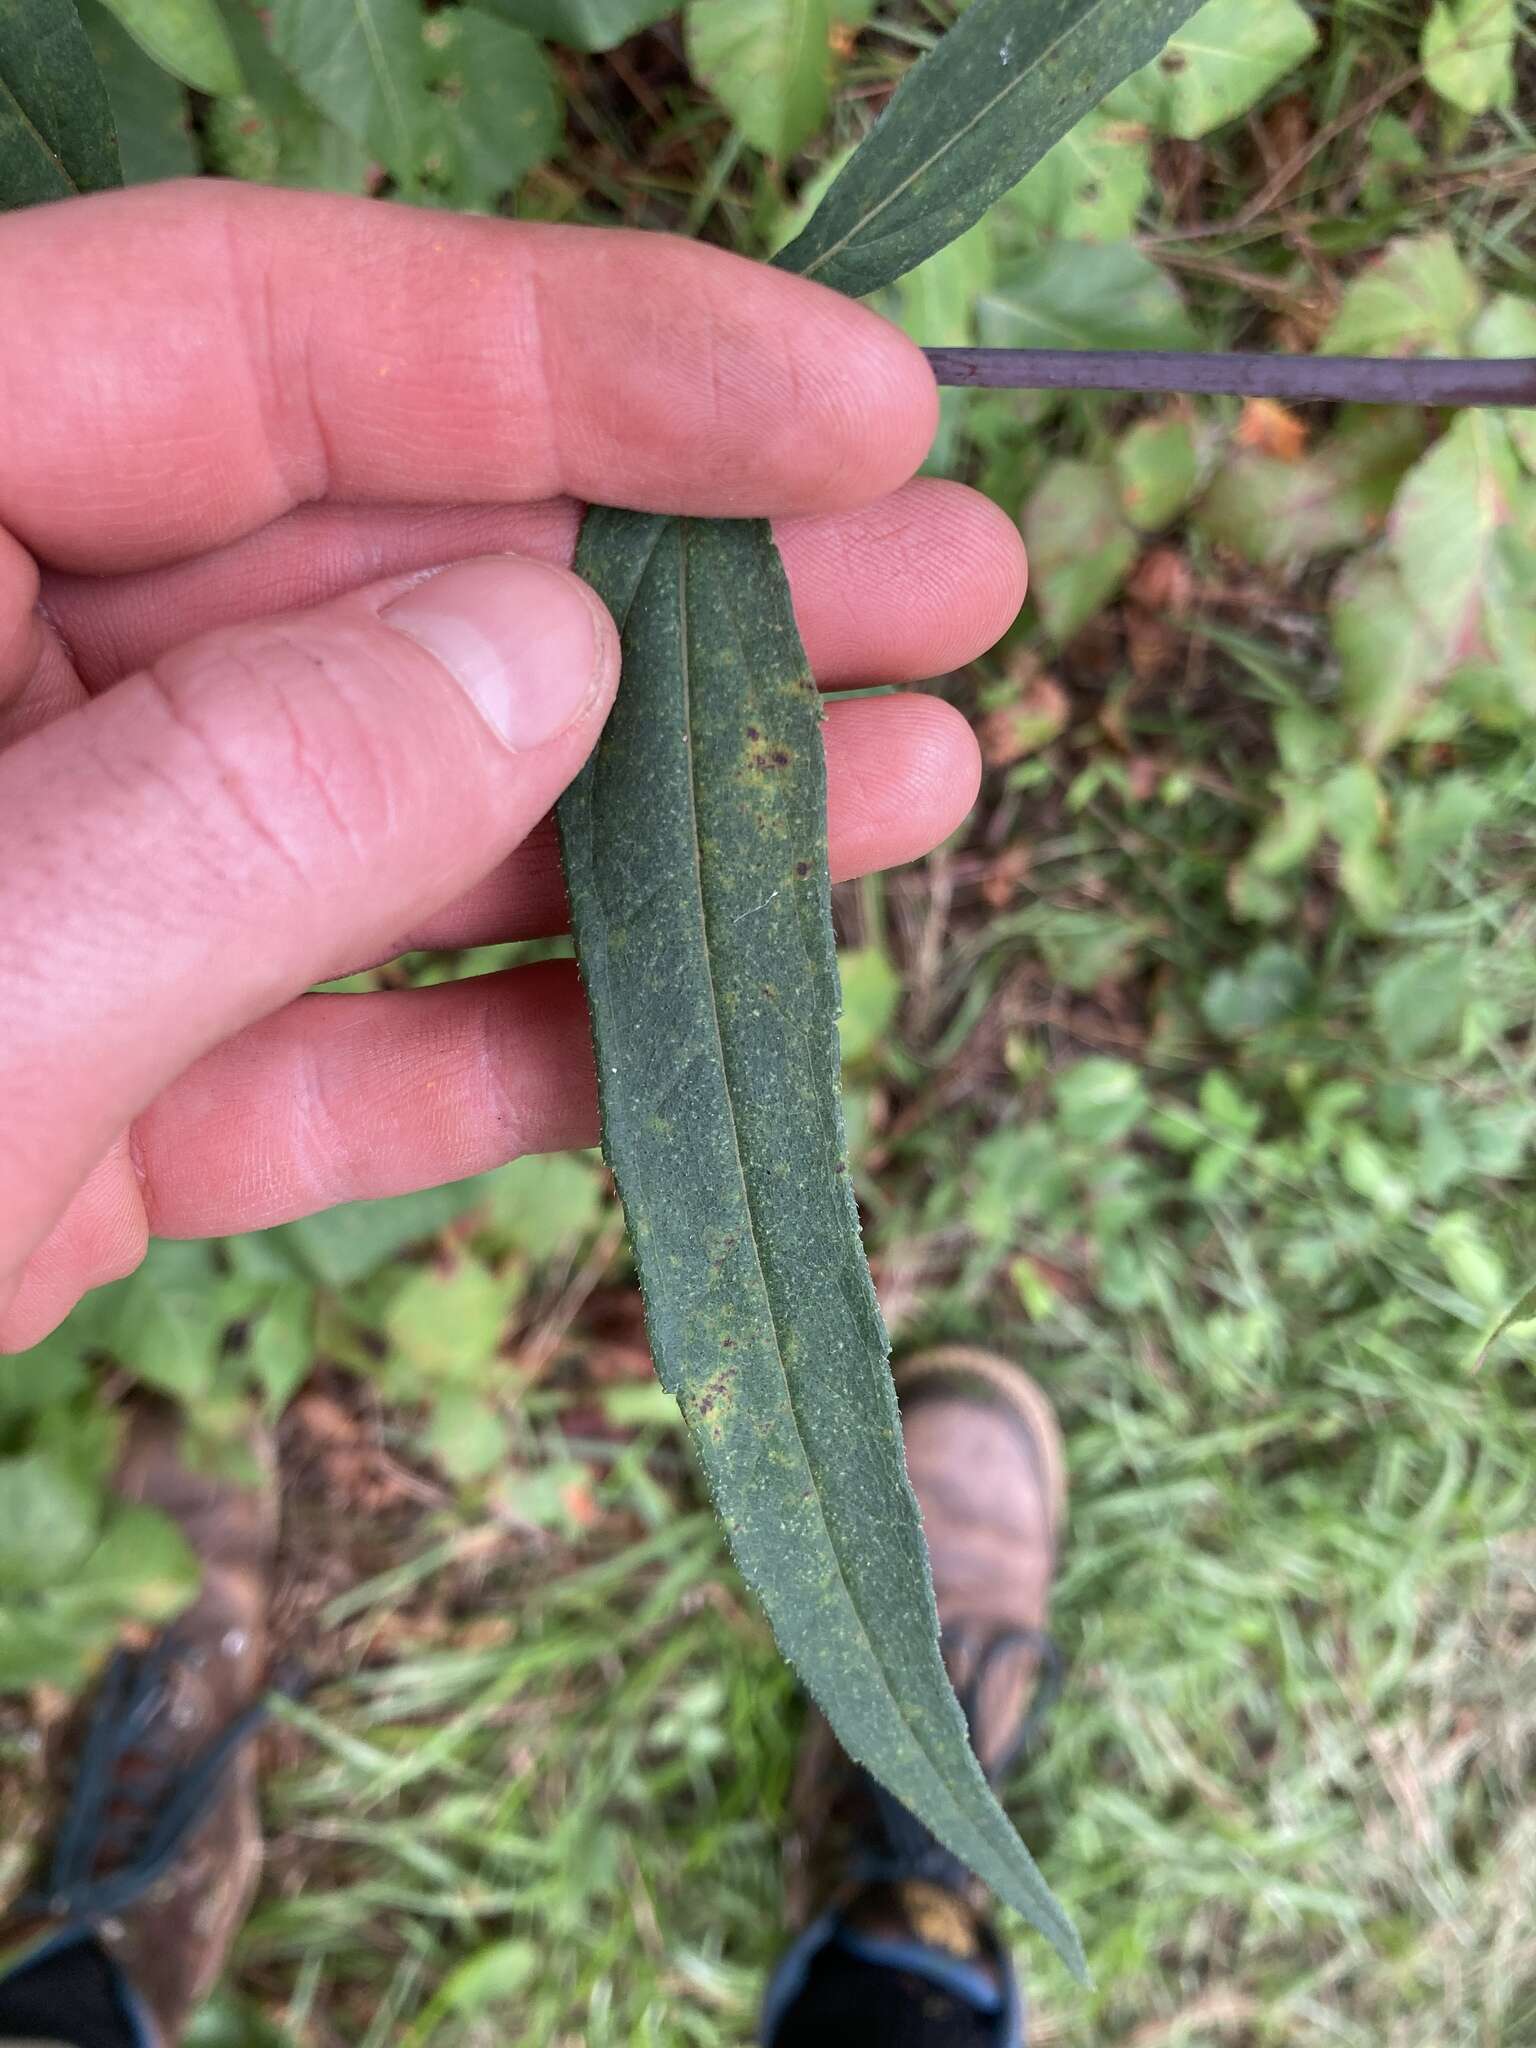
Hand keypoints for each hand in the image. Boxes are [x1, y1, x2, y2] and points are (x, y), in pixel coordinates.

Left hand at [0, 182, 1026, 1351]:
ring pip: (373, 812)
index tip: (849, 405)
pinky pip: (313, 1044)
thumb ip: (241, 805)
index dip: (579, 351)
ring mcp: (24, 889)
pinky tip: (694, 1033)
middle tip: (948, 580)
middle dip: (676, 586)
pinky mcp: (67, 1092)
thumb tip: (544, 648)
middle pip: (359, 571)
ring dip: (644, 821)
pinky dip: (495, 1053)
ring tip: (915, 784)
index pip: (248, 337)